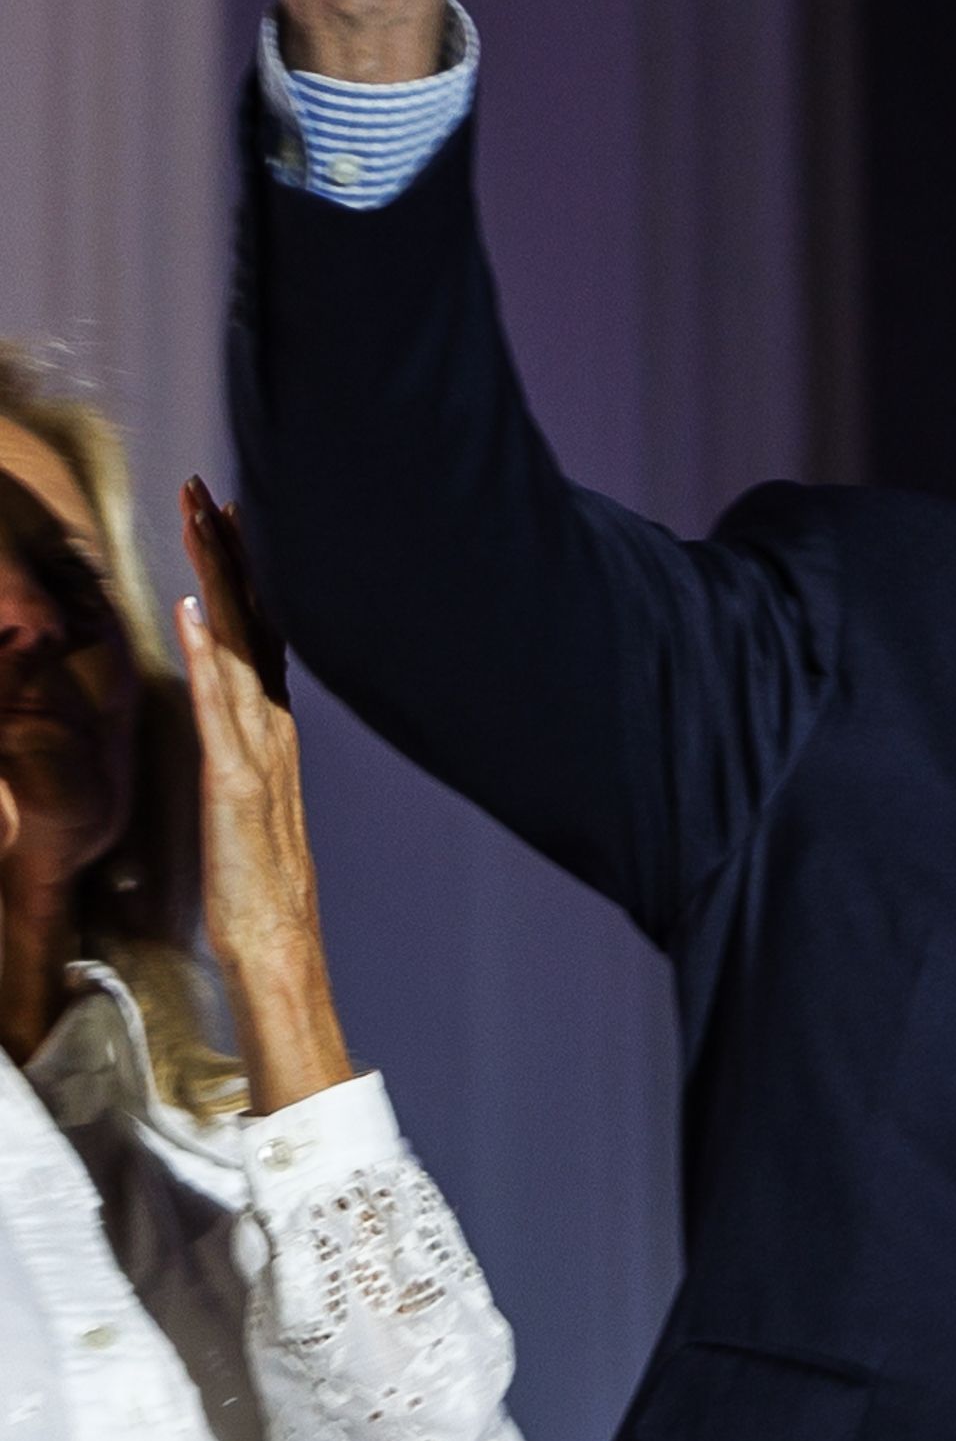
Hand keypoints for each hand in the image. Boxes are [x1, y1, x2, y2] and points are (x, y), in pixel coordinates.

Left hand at [175, 480, 350, 1113]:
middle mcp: (272, 731)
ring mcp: (258, 754)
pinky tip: (191, 616)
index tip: (228, 519)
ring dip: (221, 584)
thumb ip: (241, 754)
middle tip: (210, 491)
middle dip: (230, 556)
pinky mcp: (236, 783)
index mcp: (273, 734)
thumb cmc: (255, 890)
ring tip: (206, 523)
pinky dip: (209, 660)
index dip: (244, 578)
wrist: (278, 949)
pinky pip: (222, 710)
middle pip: (254, 626)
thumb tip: (227, 709)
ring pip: (240, 650)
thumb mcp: (246, 807)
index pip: (260, 636)